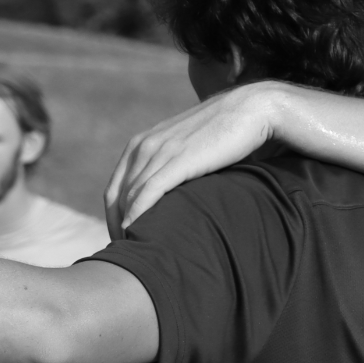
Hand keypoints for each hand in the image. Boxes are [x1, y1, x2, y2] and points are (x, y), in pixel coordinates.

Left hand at [103, 83, 285, 236]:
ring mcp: (159, 151)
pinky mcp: (178, 160)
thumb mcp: (186, 149)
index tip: (121, 240)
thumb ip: (170, 166)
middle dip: (117, 226)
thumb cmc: (223, 134)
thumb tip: (169, 198)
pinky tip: (136, 233)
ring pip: (130, 197)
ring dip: (127, 226)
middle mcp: (144, 146)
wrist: (250, 109)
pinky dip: (138, 215)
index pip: (114, 189)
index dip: (113, 218)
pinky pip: (148, 193)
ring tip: (133, 251)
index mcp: (141, 144)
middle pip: (117, 197)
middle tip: (125, 253)